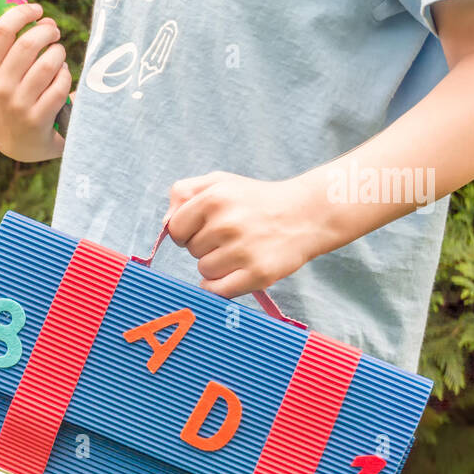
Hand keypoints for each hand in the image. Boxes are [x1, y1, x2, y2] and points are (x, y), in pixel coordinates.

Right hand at [0, 3, 70, 162]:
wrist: (17, 147)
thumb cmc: (13, 103)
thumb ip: (14, 52)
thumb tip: (45, 20)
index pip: (0, 31)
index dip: (21, 13)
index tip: (37, 9)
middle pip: (28, 43)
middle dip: (48, 32)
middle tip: (54, 34)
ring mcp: (17, 105)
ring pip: (48, 63)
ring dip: (59, 54)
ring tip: (59, 57)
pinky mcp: (37, 120)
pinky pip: (60, 86)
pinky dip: (66, 77)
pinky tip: (62, 78)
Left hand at [162, 172, 326, 298]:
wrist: (307, 214)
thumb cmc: (256, 201)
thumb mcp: (220, 182)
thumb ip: (184, 193)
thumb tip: (165, 223)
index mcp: (214, 199)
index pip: (175, 229)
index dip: (187, 231)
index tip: (205, 228)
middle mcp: (227, 224)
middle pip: (191, 251)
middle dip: (206, 246)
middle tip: (232, 237)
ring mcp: (243, 251)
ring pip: (204, 271)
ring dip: (217, 265)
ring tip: (240, 251)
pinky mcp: (258, 274)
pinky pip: (218, 291)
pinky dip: (220, 287)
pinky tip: (234, 273)